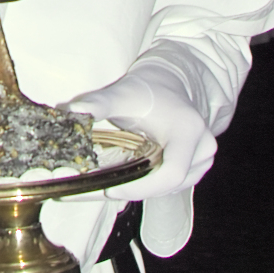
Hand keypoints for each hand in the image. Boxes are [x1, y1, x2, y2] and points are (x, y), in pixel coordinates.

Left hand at [68, 56, 216, 201]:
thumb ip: (99, 103)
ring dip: (138, 189)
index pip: (171, 173)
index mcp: (188, 131)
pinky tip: (124, 179)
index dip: (141, 187)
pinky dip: (146, 185)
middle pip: (167, 185)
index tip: (111, 187)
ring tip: (108, 182)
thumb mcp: (122, 94)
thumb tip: (71, 111)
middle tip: (100, 188)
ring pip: (167, 188)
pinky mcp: (195, 168)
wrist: (169, 83)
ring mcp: (201, 161)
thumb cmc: (146, 89)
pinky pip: (169, 185)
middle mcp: (202, 149)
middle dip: (133, 189)